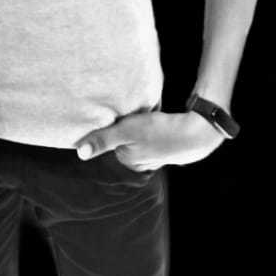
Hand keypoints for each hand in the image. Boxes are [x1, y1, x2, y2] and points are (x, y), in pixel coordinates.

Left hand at [73, 109, 225, 170]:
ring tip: (145, 116)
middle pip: (124, 139)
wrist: (196, 133)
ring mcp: (155, 156)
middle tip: (132, 112)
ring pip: (139, 137)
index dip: (112, 125)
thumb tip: (80, 153)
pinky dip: (153, 128)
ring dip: (140, 126)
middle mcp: (140, 163)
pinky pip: (153, 136)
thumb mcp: (127, 132)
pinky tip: (157, 120)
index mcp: (128, 160)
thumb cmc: (159, 132)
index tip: (118, 115)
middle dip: (125, 127)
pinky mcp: (167, 147)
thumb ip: (103, 139)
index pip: (111, 139)